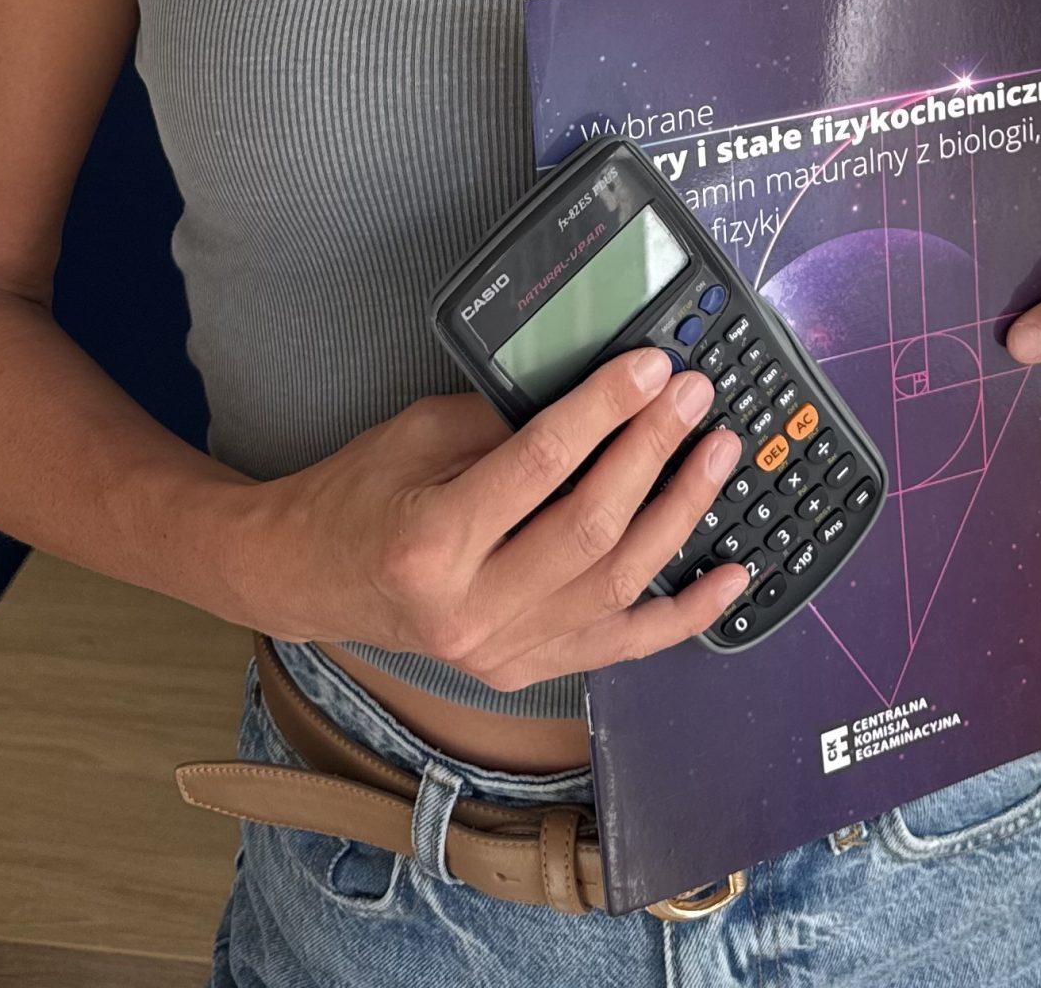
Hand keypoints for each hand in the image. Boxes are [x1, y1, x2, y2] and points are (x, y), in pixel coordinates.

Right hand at [231, 348, 750, 686]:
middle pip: (591, 528)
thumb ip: (504, 419)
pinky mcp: (525, 670)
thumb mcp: (419, 433)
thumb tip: (598, 388)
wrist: (308, 578)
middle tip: (694, 398)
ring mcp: (503, 652)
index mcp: (433, 541)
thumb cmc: (360, 494)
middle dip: (653, 453)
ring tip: (719, 456)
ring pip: (617, 584)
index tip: (653, 369)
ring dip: (680, 515)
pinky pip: (622, 645)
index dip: (605, 411)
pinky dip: (684, 614)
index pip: (541, 465)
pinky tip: (732, 576)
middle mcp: (471, 610)